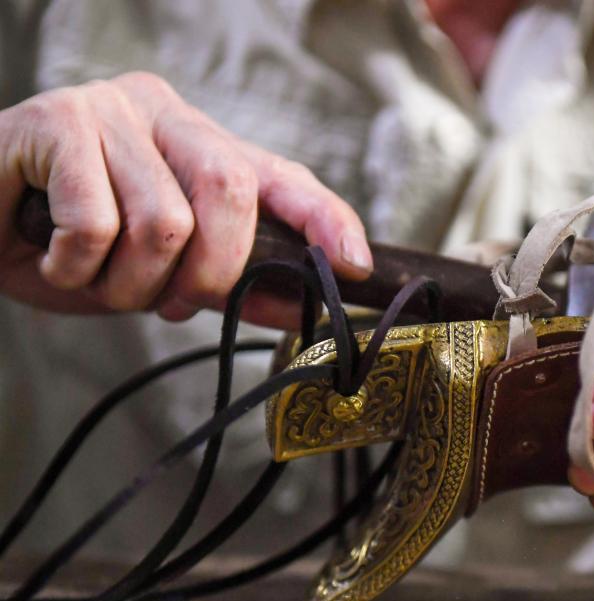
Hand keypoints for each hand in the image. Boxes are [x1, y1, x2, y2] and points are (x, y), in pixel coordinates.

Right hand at [0, 72, 371, 326]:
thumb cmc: (66, 243)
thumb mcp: (157, 273)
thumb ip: (224, 282)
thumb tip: (298, 308)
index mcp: (200, 144)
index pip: (281, 177)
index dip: (326, 219)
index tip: (354, 265)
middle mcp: (165, 113)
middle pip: (229, 192)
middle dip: (211, 274)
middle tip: (169, 304)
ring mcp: (110, 109)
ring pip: (163, 220)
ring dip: (130, 284)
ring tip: (96, 279)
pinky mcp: (54, 120)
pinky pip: (93, 223)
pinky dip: (75, 266)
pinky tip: (51, 255)